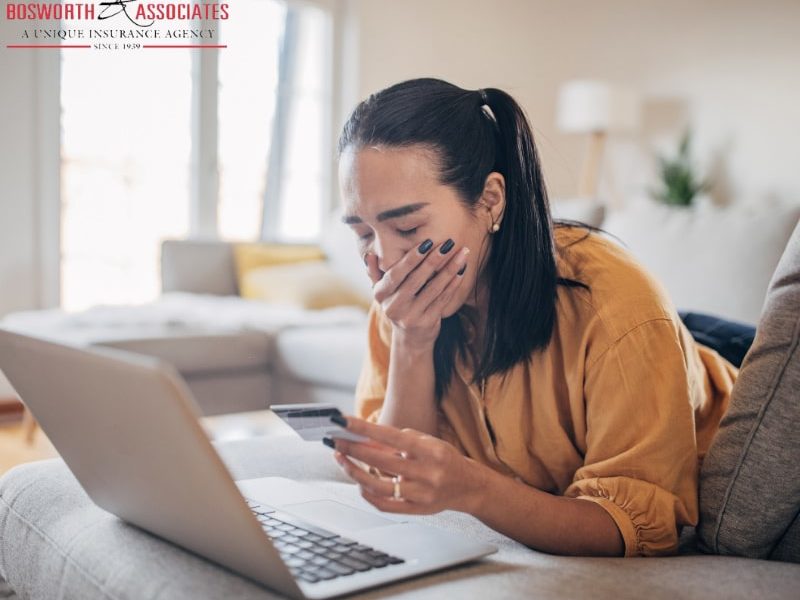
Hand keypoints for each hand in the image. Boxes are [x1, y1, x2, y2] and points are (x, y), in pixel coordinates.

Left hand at [328, 415, 486, 514]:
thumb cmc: (444, 459)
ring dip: (354, 471)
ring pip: (376, 486)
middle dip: (352, 449)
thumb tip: (364, 440)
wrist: (468, 486)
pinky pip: (383, 504)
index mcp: (430, 451)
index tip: (342, 421)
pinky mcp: (415, 510)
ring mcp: (420, 494)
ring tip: (342, 458)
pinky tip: (358, 481)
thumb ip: (397, 441)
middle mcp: (426, 473)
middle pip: (380, 461)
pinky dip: (366, 493)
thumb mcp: (425, 442)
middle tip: (335, 440)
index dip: (363, 428)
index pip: (390, 436)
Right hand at [364, 239, 469, 347]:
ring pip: (433, 288)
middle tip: (448, 243)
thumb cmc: (397, 306)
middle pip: (417, 279)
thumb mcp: (382, 292)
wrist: (410, 339)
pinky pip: (443, 299)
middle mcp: (393, 306)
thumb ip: (375, 273)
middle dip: (434, 259)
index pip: (396, 273)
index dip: (411, 258)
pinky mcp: (427, 323)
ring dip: (450, 269)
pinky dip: (453, 284)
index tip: (427, 243)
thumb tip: (370, 255)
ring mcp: (410, 316)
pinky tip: (462, 271)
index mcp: (381, 294)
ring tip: (462, 253)